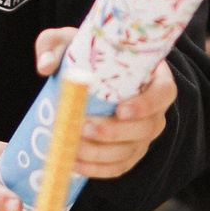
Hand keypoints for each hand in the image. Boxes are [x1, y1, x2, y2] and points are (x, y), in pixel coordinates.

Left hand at [32, 26, 177, 181]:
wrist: (84, 79)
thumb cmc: (85, 55)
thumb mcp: (69, 42)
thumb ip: (54, 45)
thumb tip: (45, 66)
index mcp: (152, 77)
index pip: (164, 93)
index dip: (147, 105)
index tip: (120, 109)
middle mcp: (154, 109)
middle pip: (146, 128)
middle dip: (114, 133)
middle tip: (83, 128)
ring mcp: (143, 134)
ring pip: (130, 151)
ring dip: (101, 153)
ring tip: (72, 146)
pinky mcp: (128, 152)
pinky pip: (119, 167)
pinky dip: (97, 169)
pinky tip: (74, 163)